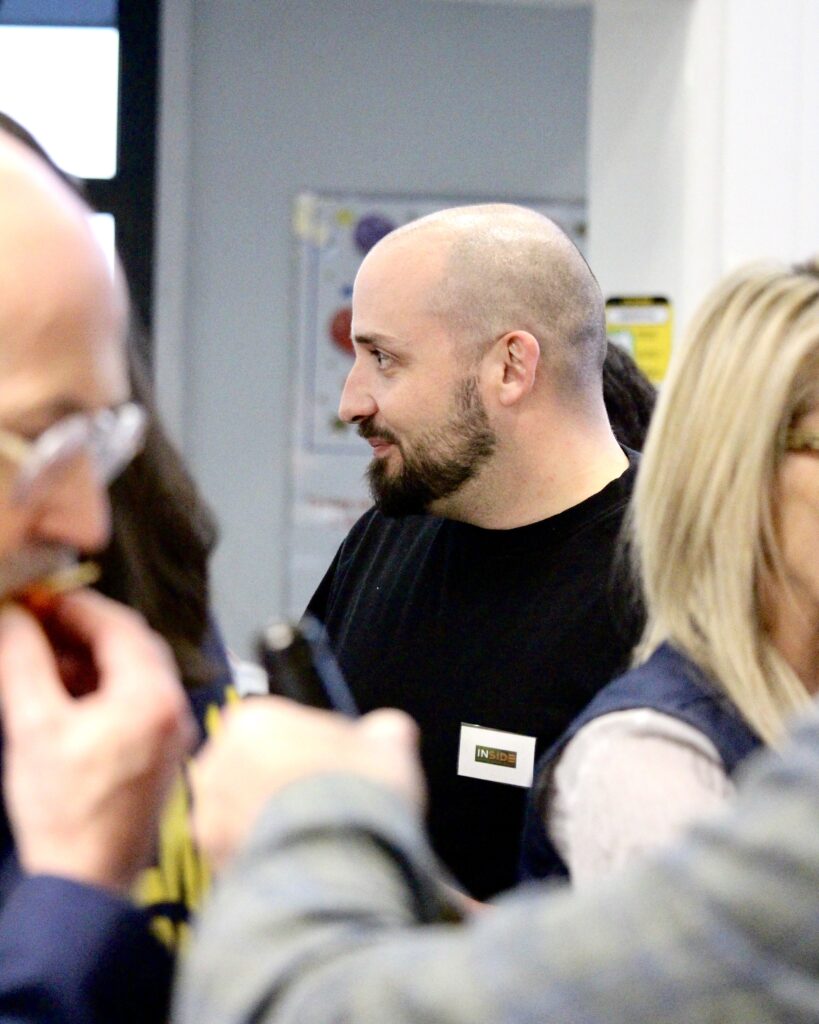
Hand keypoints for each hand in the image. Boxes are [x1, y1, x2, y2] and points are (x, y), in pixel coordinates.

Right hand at [0, 590, 195, 892]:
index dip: (74, 606)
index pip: (118, 625)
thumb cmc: (64, 811)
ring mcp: (172, 729)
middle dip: (83, 629)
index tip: (39, 600)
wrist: (87, 880)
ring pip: (133, 670)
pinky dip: (103, 686)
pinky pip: (135, 698)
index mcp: (150, 695)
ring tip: (43, 658)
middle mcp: (172, 706)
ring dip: (91, 658)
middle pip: (131, 644)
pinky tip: (65, 693)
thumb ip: (24, 662)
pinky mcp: (162, 749)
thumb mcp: (33, 726)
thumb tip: (15, 618)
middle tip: (39, 625)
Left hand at [191, 698, 424, 871]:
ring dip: (268, 820)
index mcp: (255, 719)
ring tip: (310, 838)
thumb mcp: (389, 746)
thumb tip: (388, 733)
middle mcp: (220, 760)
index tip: (334, 766)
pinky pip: (237, 849)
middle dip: (281, 784)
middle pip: (254, 767)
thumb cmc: (358, 795)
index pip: (283, 727)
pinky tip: (294, 861)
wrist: (338, 863)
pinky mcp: (211, 857)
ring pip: (241, 810)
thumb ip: (384, 732)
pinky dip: (261, 854)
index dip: (314, 749)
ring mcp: (210, 811)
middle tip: (324, 803)